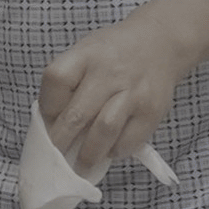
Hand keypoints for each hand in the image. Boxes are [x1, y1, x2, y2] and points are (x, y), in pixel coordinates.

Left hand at [41, 17, 191, 175]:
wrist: (160, 42)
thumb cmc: (113, 54)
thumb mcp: (86, 53)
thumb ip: (69, 83)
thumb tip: (52, 127)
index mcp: (86, 54)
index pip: (56, 80)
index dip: (48, 106)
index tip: (48, 121)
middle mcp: (109, 72)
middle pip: (77, 114)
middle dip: (62, 142)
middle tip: (56, 160)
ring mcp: (133, 91)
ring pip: (104, 130)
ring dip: (89, 155)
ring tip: (81, 167)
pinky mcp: (152, 110)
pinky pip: (129, 140)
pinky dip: (116, 151)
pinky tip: (110, 150)